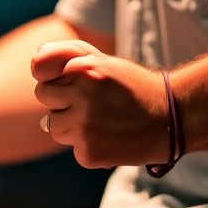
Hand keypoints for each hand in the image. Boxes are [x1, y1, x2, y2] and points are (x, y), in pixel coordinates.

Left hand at [30, 41, 168, 167]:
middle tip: (90, 103)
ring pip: (54, 127)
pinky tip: (110, 138)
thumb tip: (34, 61)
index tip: (77, 82)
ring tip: (101, 121)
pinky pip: (74, 148)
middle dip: (61, 100)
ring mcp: (85, 126)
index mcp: (83, 68)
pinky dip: (88, 146)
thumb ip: (69, 55)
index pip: (41, 72)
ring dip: (72, 125)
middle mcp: (82, 96)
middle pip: (44, 97)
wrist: (172, 119)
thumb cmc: (133, 87)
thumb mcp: (105, 61)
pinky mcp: (89, 153)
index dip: (59, 77)